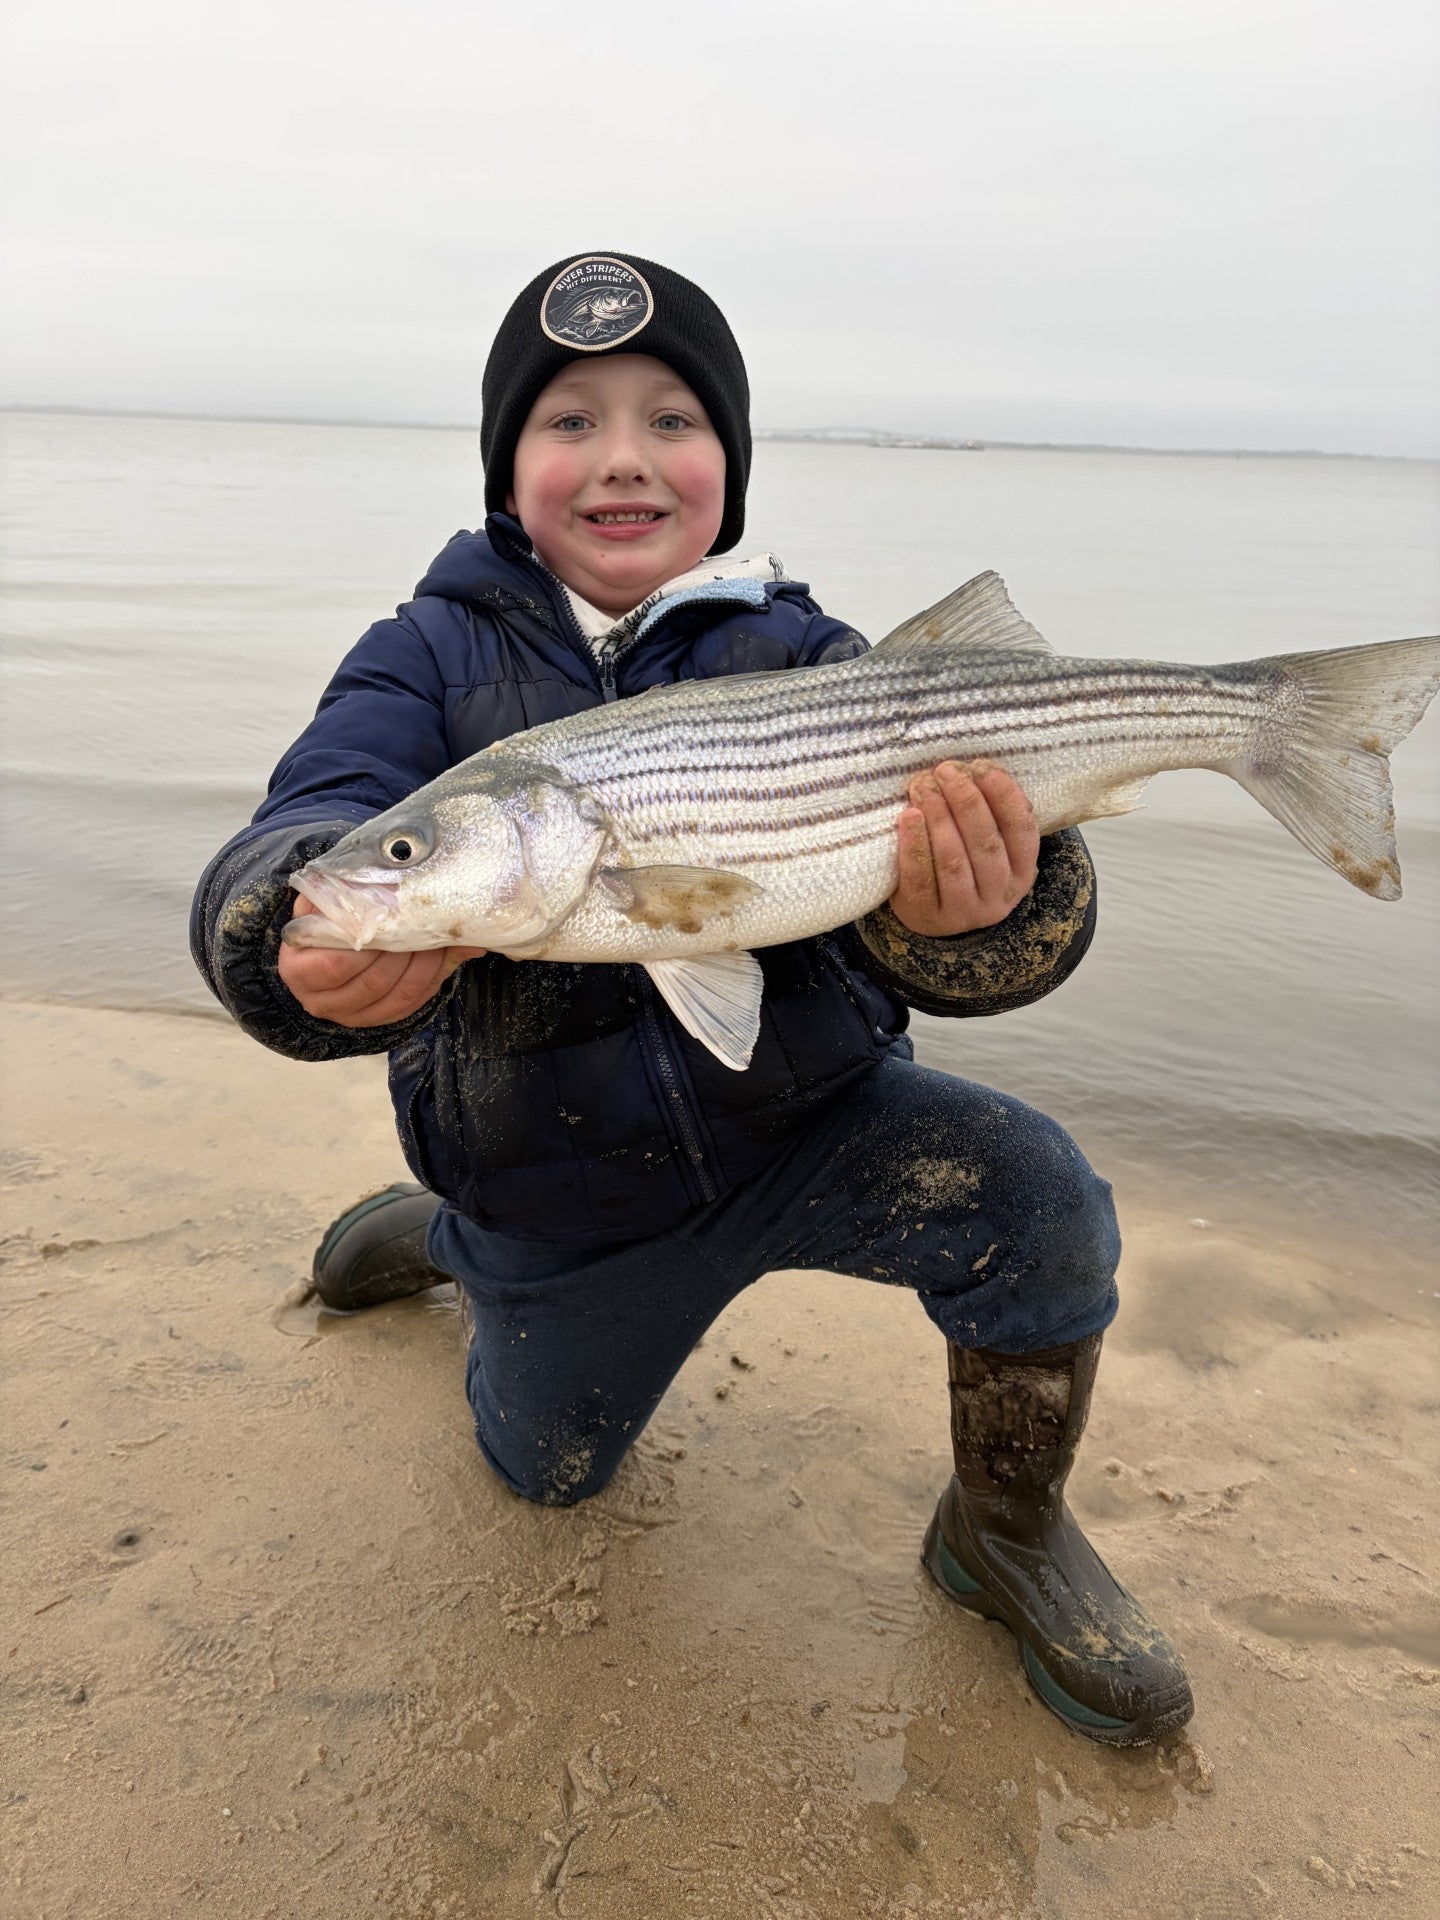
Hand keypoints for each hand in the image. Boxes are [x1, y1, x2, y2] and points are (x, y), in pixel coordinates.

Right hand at [276, 899, 485, 1028]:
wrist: (320, 950)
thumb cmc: (320, 921)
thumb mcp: (320, 903)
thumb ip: (339, 895)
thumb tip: (378, 885)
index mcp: (300, 971)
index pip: (337, 964)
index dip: (369, 944)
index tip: (389, 919)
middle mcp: (322, 1001)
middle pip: (374, 982)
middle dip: (405, 952)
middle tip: (424, 924)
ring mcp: (352, 1015)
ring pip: (399, 995)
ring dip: (426, 965)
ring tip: (437, 936)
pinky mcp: (379, 1019)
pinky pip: (412, 1003)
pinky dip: (433, 978)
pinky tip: (443, 955)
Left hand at [890, 761, 1038, 935]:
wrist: (931, 912)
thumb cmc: (963, 863)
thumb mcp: (987, 843)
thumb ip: (989, 812)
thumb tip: (972, 768)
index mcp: (1022, 872)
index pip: (1021, 830)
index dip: (1004, 795)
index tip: (982, 767)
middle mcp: (998, 895)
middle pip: (986, 844)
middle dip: (966, 801)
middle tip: (945, 772)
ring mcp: (964, 911)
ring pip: (954, 862)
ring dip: (939, 819)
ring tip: (924, 788)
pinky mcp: (929, 917)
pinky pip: (921, 879)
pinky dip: (915, 845)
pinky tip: (909, 816)